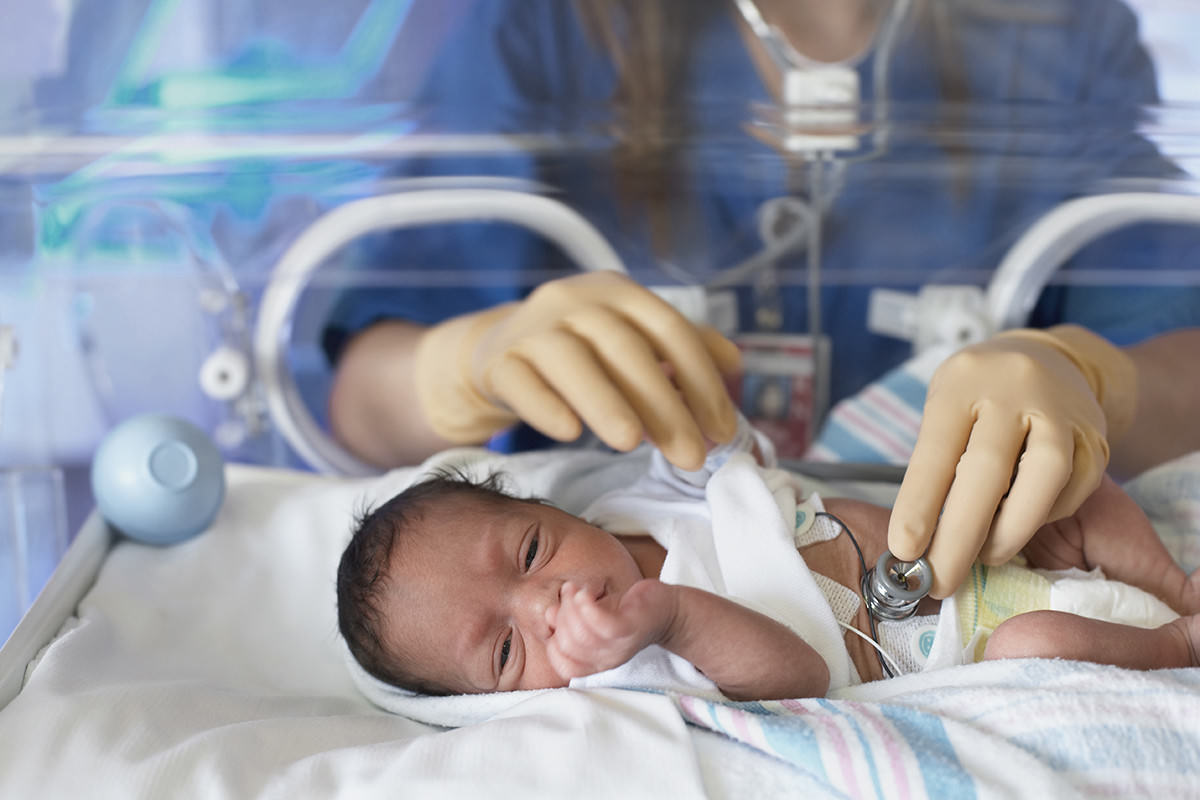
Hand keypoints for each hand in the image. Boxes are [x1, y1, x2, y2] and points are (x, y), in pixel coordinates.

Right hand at [414, 272, 741, 469]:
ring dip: (605, 402)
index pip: (669, 330)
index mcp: (618, 291)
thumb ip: (682, 348)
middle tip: (690, 456)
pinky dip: (546, 406)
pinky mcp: (498, 360)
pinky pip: (522, 383)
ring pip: (572, 361)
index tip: (722, 430)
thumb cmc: (581, 351)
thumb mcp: (631, 338)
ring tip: (632, 445)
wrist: (498, 352)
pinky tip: (569, 433)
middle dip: (664, 405)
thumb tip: (734, 363)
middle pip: (626, 349)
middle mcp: (575, 300)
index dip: (701, 380)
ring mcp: (532, 328)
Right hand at [544, 579, 674, 680]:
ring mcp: (620, 646)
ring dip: (571, 607)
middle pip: (568, 645)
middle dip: (562, 615)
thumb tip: (550, 617)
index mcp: (596, 662)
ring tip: (579, 590)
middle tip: (572, 594)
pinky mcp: (630, 628)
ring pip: (581, 635)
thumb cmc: (625, 610)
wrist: (667, 607)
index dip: (554, 641)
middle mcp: (607, 660)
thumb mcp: (591, 615)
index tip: (561, 616)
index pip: (563, 665)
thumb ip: (568, 618)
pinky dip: (587, 606)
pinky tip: (587, 592)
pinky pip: (602, 625)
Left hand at [888, 325, 1136, 597]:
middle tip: (940, 582)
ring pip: (1044, 477)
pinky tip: (1020, 525)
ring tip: (985, 559)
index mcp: (961, 383)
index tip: (904, 550)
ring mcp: (1060, 409)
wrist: (1046, 359)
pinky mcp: (1095, 433)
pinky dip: (1043, 516)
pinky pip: (1075, 485)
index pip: (935, 450)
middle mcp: (1012, 389)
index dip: (919, 505)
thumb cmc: (978, 397)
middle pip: (987, 470)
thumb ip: (937, 464)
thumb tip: (920, 542)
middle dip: (960, 536)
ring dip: (1010, 531)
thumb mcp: (946, 410)